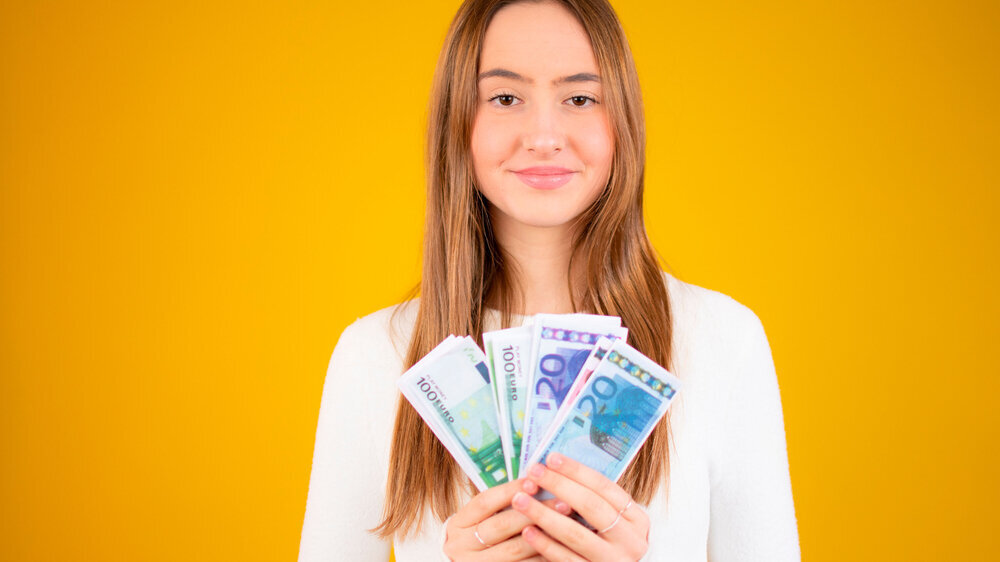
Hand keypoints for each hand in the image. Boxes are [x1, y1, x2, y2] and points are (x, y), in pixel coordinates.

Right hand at [444, 478, 573, 560]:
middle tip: (563, 503)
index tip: (535, 481)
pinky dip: (541, 557)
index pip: (485, 502)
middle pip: (502, 525)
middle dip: (535, 512)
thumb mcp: (475, 522)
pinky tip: (560, 549)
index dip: (510, 490)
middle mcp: (462, 546)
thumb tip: (535, 484)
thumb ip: (498, 507)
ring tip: (567, 525)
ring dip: (545, 536)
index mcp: (458, 524)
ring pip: (514, 550)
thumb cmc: (475, 540)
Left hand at [512, 453, 649, 561]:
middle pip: (591, 506)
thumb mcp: (612, 521)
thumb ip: (592, 500)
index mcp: (637, 520)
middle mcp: (630, 542)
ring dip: (544, 514)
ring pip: (575, 534)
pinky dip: (545, 544)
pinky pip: (565, 559)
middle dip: (559, 486)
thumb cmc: (608, 542)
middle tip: (534, 473)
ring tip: (520, 499)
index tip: (551, 458)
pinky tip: (527, 531)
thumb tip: (554, 468)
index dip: (577, 471)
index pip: (605, 487)